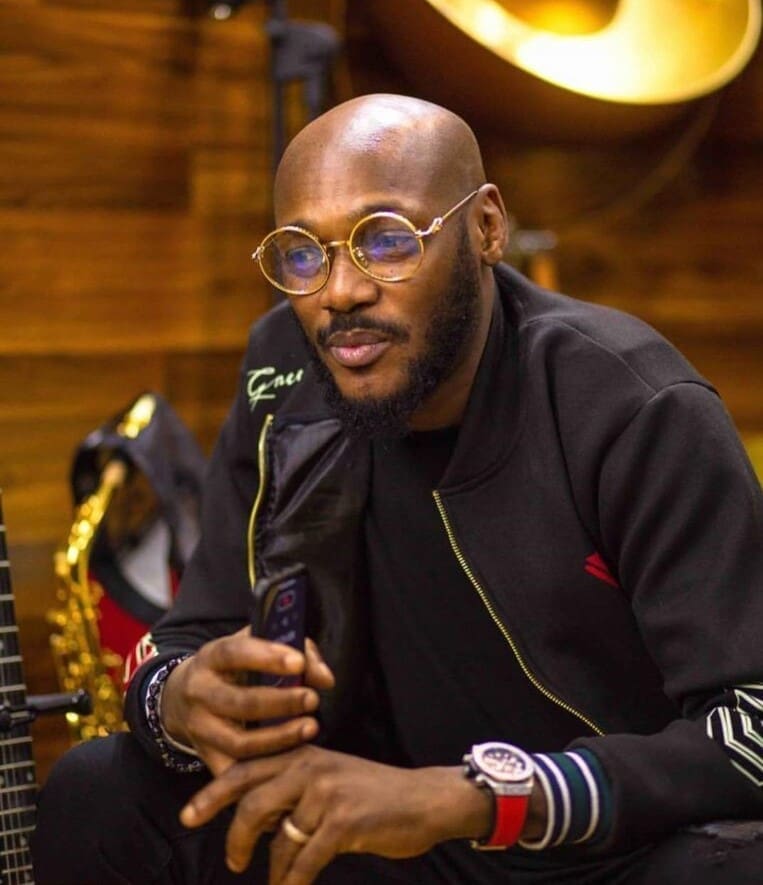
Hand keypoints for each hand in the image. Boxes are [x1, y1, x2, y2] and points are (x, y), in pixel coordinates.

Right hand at [160, 630, 334, 774]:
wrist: (184, 696)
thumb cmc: (235, 667)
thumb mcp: (257, 648)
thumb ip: (296, 653)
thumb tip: (326, 679)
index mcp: (211, 657)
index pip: (235, 653)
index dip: (267, 657)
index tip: (298, 662)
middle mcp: (199, 693)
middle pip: (240, 703)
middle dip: (281, 703)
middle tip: (313, 699)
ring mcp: (199, 729)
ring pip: (239, 743)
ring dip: (279, 738)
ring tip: (310, 727)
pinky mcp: (206, 757)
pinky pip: (236, 773)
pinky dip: (264, 771)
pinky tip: (292, 762)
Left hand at [179, 745, 492, 882]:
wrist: (423, 799)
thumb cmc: (372, 794)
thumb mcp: (329, 778)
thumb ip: (292, 789)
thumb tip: (254, 821)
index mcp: (302, 753)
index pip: (246, 768)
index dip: (213, 792)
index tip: (188, 815)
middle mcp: (310, 766)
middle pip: (252, 801)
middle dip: (235, 836)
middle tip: (231, 862)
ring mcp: (326, 793)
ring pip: (279, 838)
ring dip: (273, 869)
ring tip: (275, 882)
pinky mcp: (342, 821)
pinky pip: (303, 861)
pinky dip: (293, 882)